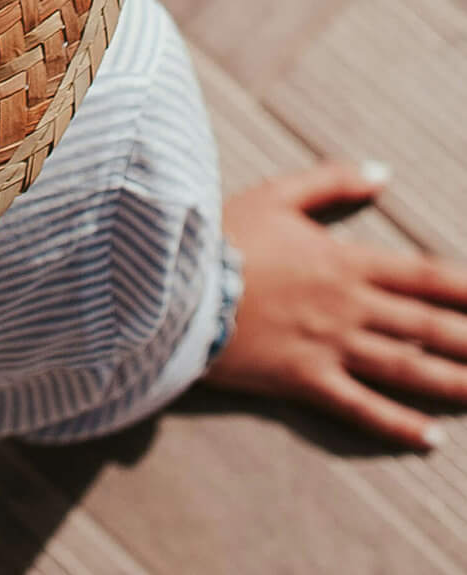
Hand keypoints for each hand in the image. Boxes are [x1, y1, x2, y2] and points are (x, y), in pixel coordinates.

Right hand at [207, 161, 466, 449]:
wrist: (173, 279)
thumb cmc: (222, 233)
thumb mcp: (276, 193)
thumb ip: (331, 181)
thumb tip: (382, 172)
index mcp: (344, 260)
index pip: (422, 275)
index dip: (466, 288)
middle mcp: (347, 306)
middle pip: (427, 327)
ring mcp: (330, 346)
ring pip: (407, 369)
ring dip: (455, 382)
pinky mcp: (305, 379)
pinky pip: (360, 406)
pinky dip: (397, 425)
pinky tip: (430, 439)